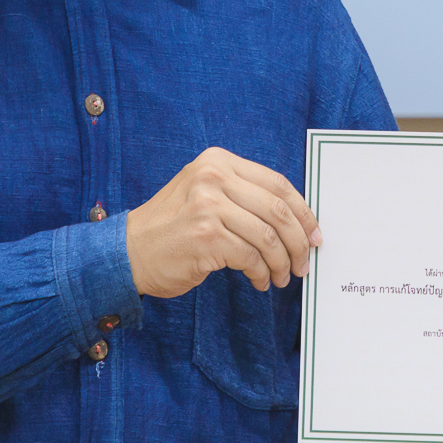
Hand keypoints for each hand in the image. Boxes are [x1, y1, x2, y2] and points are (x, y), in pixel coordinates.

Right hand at [124, 147, 321, 296]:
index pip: (277, 183)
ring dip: (281, 262)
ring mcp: (208, 206)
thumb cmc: (173, 226)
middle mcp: (213, 178)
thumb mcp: (206, 193)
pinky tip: (260, 280)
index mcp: (218, 161)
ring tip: (282, 276)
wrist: (128, 251)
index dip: (303, 211)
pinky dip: (261, 272)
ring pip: (268, 237)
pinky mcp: (205, 237)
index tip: (314, 233)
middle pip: (278, 210)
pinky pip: (250, 257)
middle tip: (304, 262)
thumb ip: (244, 195)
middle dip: (299, 241)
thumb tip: (296, 218)